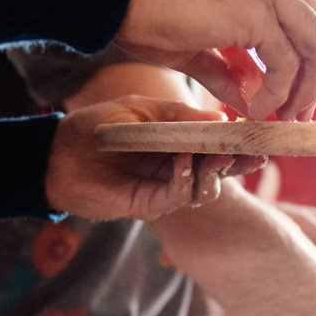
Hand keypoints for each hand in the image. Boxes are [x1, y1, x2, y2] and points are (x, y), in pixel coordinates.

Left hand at [46, 96, 239, 220]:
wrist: (55, 154)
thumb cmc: (95, 127)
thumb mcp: (140, 110)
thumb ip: (178, 115)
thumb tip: (220, 117)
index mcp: (178, 144)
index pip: (217, 146)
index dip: (239, 143)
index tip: (260, 135)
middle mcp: (177, 169)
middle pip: (220, 171)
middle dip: (238, 162)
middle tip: (254, 153)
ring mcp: (165, 189)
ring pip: (205, 188)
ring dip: (214, 172)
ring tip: (213, 154)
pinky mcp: (149, 205)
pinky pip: (178, 196)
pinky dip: (186, 179)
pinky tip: (182, 161)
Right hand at [117, 0, 315, 121]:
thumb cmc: (138, 3)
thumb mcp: (197, 36)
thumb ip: (231, 66)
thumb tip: (254, 104)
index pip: (303, 10)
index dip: (302, 55)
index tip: (288, 92)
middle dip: (311, 76)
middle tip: (293, 114)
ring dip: (303, 89)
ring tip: (278, 118)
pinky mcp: (256, 9)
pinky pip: (286, 63)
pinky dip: (277, 94)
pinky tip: (255, 110)